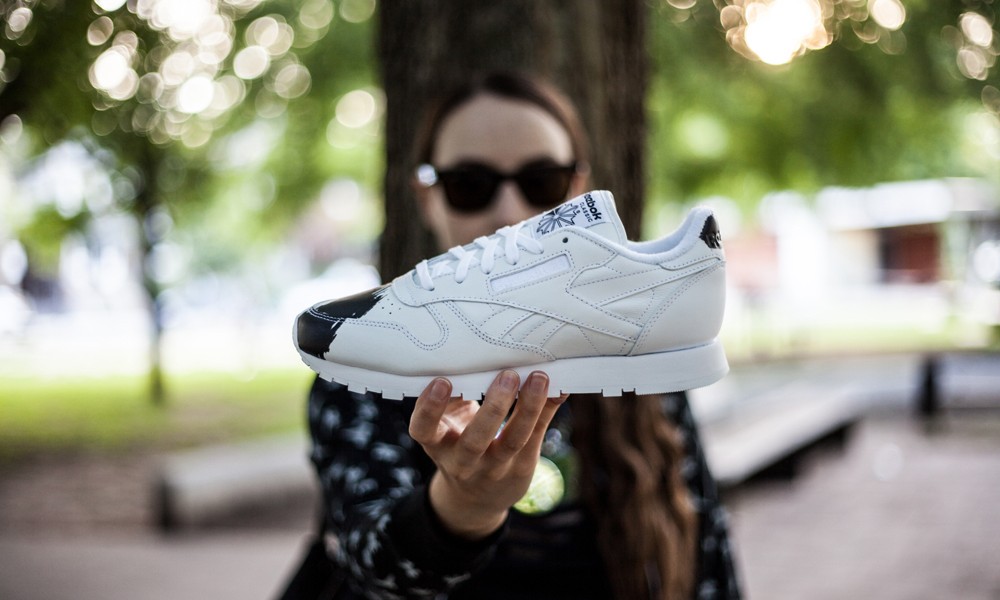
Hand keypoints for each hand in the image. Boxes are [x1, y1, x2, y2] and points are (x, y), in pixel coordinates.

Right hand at [409, 370, 567, 538]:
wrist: (475, 497)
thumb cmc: (459, 442)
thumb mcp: (448, 424)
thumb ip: (457, 396)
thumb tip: (476, 352)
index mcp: (437, 444)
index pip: (423, 430)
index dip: (429, 409)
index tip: (442, 381)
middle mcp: (462, 461)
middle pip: (475, 441)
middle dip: (493, 408)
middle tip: (507, 375)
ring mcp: (494, 468)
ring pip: (512, 441)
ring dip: (528, 408)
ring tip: (539, 379)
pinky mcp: (521, 467)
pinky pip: (536, 435)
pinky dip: (548, 409)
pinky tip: (560, 389)